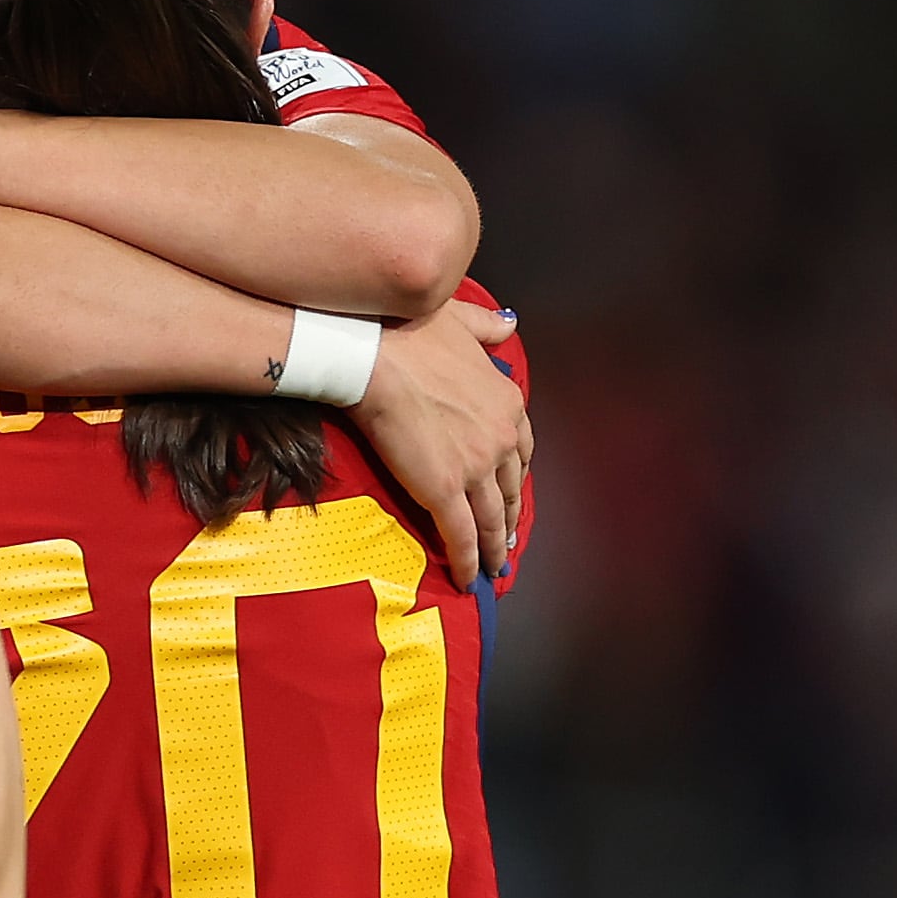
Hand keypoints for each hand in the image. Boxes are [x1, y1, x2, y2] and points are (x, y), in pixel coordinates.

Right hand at [356, 297, 531, 588]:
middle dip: (507, 517)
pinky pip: (461, 535)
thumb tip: (509, 324)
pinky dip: (466, 560)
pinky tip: (466, 577)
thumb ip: (488, 327)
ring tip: (490, 567)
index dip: (515, 475)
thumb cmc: (408, 331)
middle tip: (504, 540)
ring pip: (491, 518)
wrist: (374, 354)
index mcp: (507, 402)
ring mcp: (476, 468)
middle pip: (510, 489)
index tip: (510, 490)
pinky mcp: (445, 491)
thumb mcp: (461, 320)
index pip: (522, 448)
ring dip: (492, 547)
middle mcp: (502, 438)